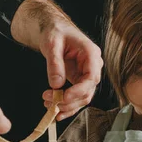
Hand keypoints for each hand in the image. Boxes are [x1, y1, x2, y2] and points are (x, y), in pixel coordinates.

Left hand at [10, 0, 101, 120]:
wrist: (54, 29)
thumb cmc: (55, 31)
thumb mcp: (52, 44)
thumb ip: (55, 64)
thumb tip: (56, 85)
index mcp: (91, 53)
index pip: (91, 78)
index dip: (78, 91)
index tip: (62, 97)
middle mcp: (93, 65)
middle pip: (87, 91)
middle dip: (69, 100)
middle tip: (49, 101)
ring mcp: (87, 73)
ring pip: (83, 97)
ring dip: (67, 105)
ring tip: (48, 105)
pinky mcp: (79, 79)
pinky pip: (77, 96)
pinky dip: (68, 105)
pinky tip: (57, 112)